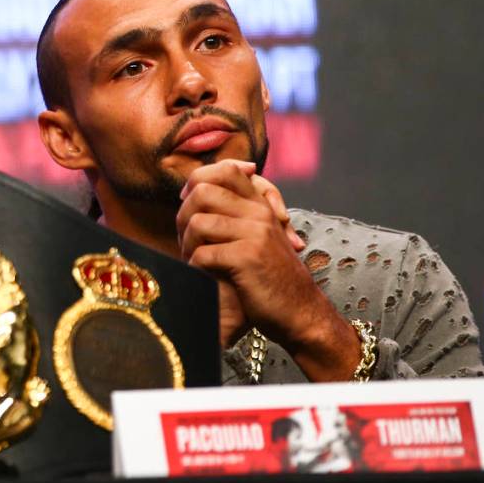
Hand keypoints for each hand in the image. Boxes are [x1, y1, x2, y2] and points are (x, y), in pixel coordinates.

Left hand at [175, 161, 358, 381]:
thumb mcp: (256, 238)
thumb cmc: (269, 278)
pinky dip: (196, 268)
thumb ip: (233, 214)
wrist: (299, 312)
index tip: (189, 201)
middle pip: (203, 191)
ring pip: (198, 222)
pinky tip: (204, 277)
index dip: (198, 181)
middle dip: (184, 217)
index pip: (226, 170)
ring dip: (188, 245)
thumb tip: (190, 193)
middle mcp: (259, 213)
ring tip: (195, 261)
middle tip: (187, 241)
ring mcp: (255, 233)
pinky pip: (203, 254)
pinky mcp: (248, 257)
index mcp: (260, 205)